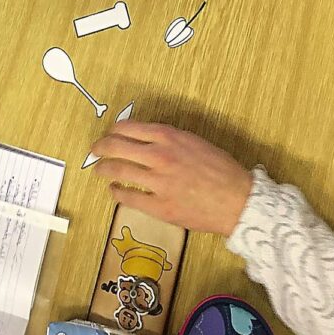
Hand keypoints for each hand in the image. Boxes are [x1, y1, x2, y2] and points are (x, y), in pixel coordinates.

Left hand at [93, 122, 252, 237]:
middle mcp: (159, 156)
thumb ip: (168, 139)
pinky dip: (116, 193)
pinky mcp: (159, 207)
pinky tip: (115, 191)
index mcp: (168, 136)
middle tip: (95, 150)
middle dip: (100, 148)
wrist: (238, 200)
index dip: (113, 131)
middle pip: (115, 146)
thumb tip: (144, 138)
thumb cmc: (221, 170)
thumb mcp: (194, 141)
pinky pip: (128, 198)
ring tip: (100, 170)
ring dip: (104, 170)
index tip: (109, 134)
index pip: (126, 127)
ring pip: (117, 171)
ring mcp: (158, 182)